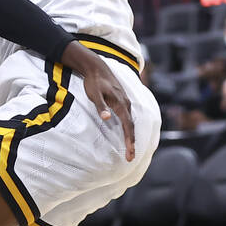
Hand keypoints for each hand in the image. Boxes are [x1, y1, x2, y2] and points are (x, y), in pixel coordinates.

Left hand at [62, 43, 135, 161]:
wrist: (96, 67)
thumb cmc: (94, 82)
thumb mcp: (94, 94)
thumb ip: (100, 106)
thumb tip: (106, 117)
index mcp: (120, 104)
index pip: (128, 126)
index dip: (129, 140)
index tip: (130, 153)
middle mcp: (126, 104)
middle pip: (131, 126)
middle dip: (131, 143)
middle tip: (130, 157)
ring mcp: (125, 102)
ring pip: (130, 122)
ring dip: (130, 136)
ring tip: (129, 149)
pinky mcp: (121, 101)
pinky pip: (128, 117)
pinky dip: (128, 128)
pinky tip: (126, 133)